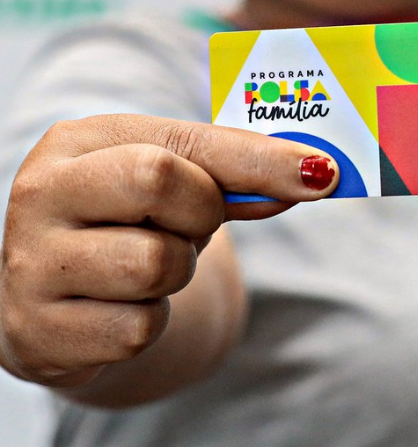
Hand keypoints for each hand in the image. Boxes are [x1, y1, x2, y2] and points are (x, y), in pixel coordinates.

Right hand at [0, 114, 337, 387]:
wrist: (58, 294)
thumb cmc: (124, 224)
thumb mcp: (166, 186)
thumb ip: (231, 177)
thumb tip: (313, 177)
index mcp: (77, 144)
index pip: (181, 146)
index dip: (257, 159)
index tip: (321, 172)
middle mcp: (42, 195)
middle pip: (159, 185)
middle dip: (199, 213)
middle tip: (186, 223)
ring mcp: (35, 267)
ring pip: (156, 266)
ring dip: (175, 271)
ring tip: (146, 264)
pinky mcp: (43, 333)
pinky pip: (140, 329)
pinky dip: (151, 319)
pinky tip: (120, 305)